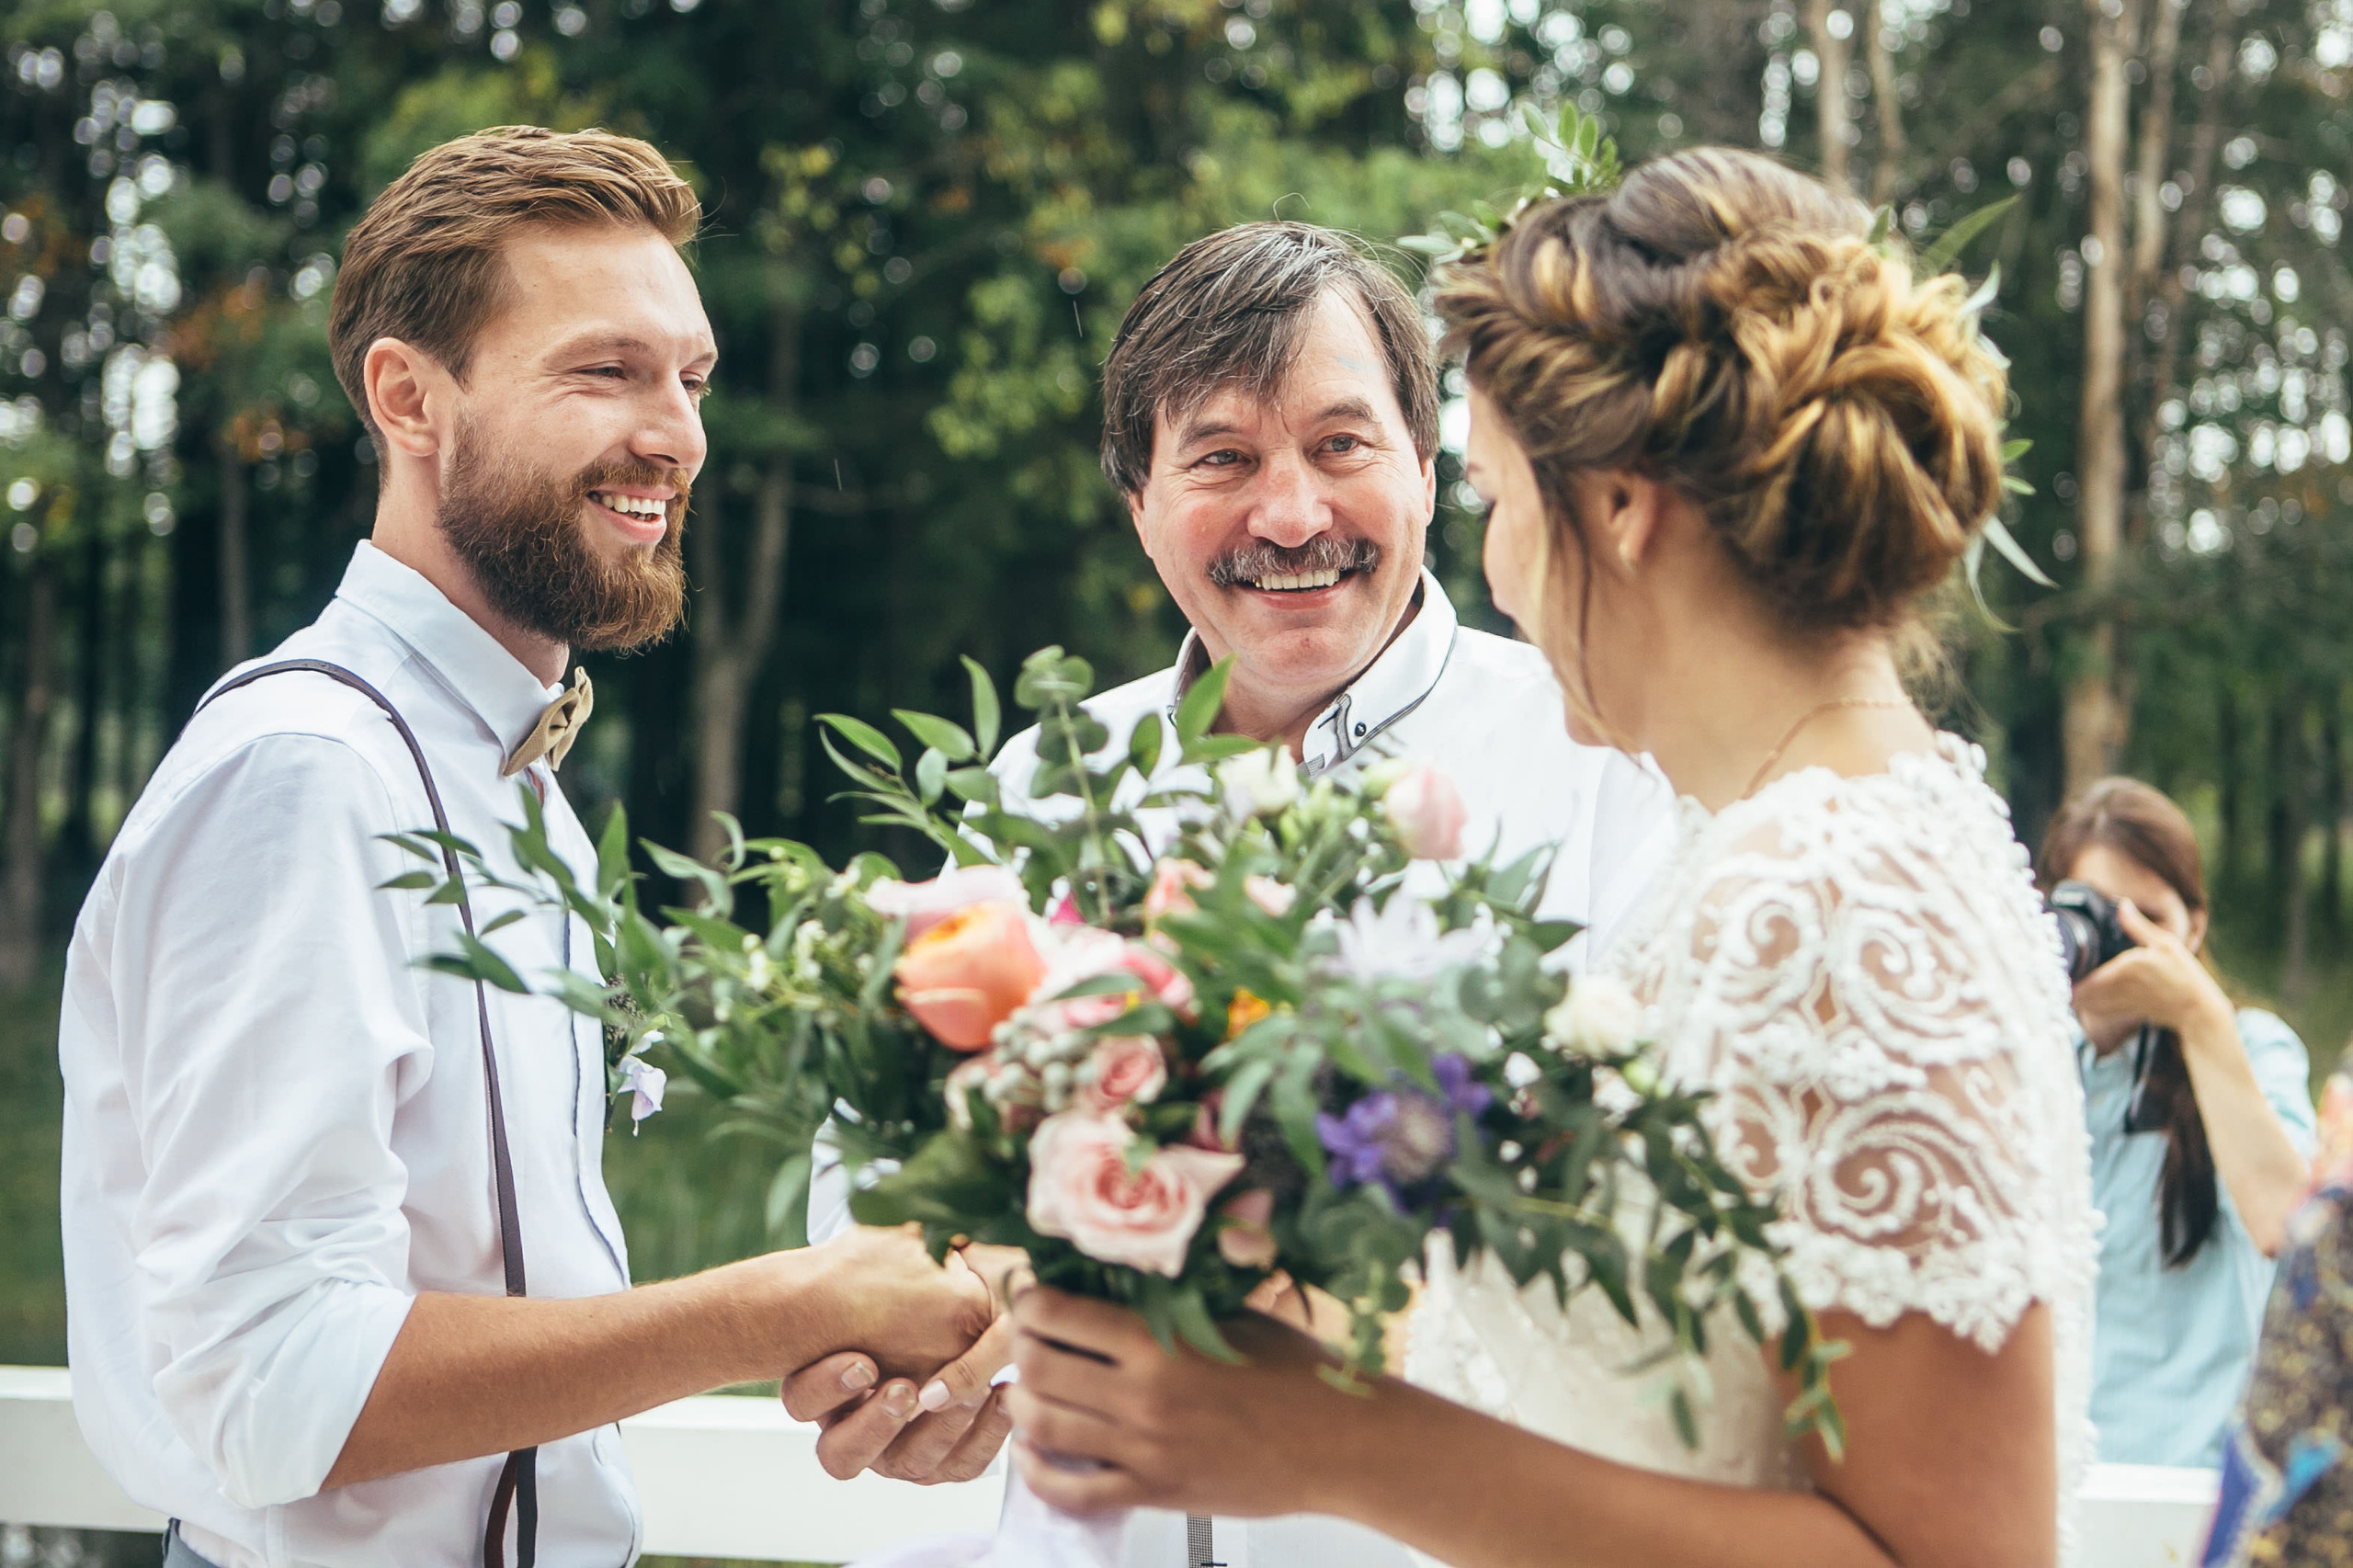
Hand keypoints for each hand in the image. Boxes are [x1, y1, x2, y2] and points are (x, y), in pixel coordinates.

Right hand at [781, 1241, 1025, 1482]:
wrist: (975, 1306)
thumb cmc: (920, 1279)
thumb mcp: (896, 1257)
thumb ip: (886, 1252)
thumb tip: (879, 1206)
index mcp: (825, 1382)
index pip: (800, 1401)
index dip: (826, 1387)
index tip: (863, 1359)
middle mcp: (855, 1424)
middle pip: (841, 1455)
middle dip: (873, 1424)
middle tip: (905, 1390)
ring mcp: (900, 1449)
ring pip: (906, 1467)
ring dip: (938, 1432)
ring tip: (972, 1393)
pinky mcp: (947, 1459)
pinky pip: (961, 1467)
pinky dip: (985, 1439)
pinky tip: (1004, 1397)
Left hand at [1004, 1285, 1347, 1518]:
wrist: (1340, 1444)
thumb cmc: (1299, 1374)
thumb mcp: (1238, 1313)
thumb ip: (1181, 1294)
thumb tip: (1132, 1266)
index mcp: (1161, 1341)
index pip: (1057, 1314)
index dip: (1030, 1302)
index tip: (1033, 1296)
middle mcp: (1143, 1396)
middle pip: (1038, 1368)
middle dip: (1021, 1348)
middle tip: (1029, 1339)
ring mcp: (1145, 1449)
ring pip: (1043, 1428)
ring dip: (1023, 1406)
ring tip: (1028, 1390)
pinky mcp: (1154, 1491)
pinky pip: (1071, 1492)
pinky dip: (1037, 1474)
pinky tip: (1034, 1454)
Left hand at [2071, 899, 2232, 1047]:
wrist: (2197, 1009)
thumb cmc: (2184, 975)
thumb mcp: (2165, 944)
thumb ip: (2138, 926)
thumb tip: (2122, 905)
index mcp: (2123, 970)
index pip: (2081, 976)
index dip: (2065, 969)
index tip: (2057, 958)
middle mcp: (2116, 990)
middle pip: (2073, 992)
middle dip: (2063, 981)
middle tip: (2058, 965)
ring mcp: (2118, 1004)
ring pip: (2081, 1002)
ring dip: (2072, 991)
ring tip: (2068, 976)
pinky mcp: (2123, 1011)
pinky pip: (2095, 1009)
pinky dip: (2085, 1000)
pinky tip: (2084, 988)